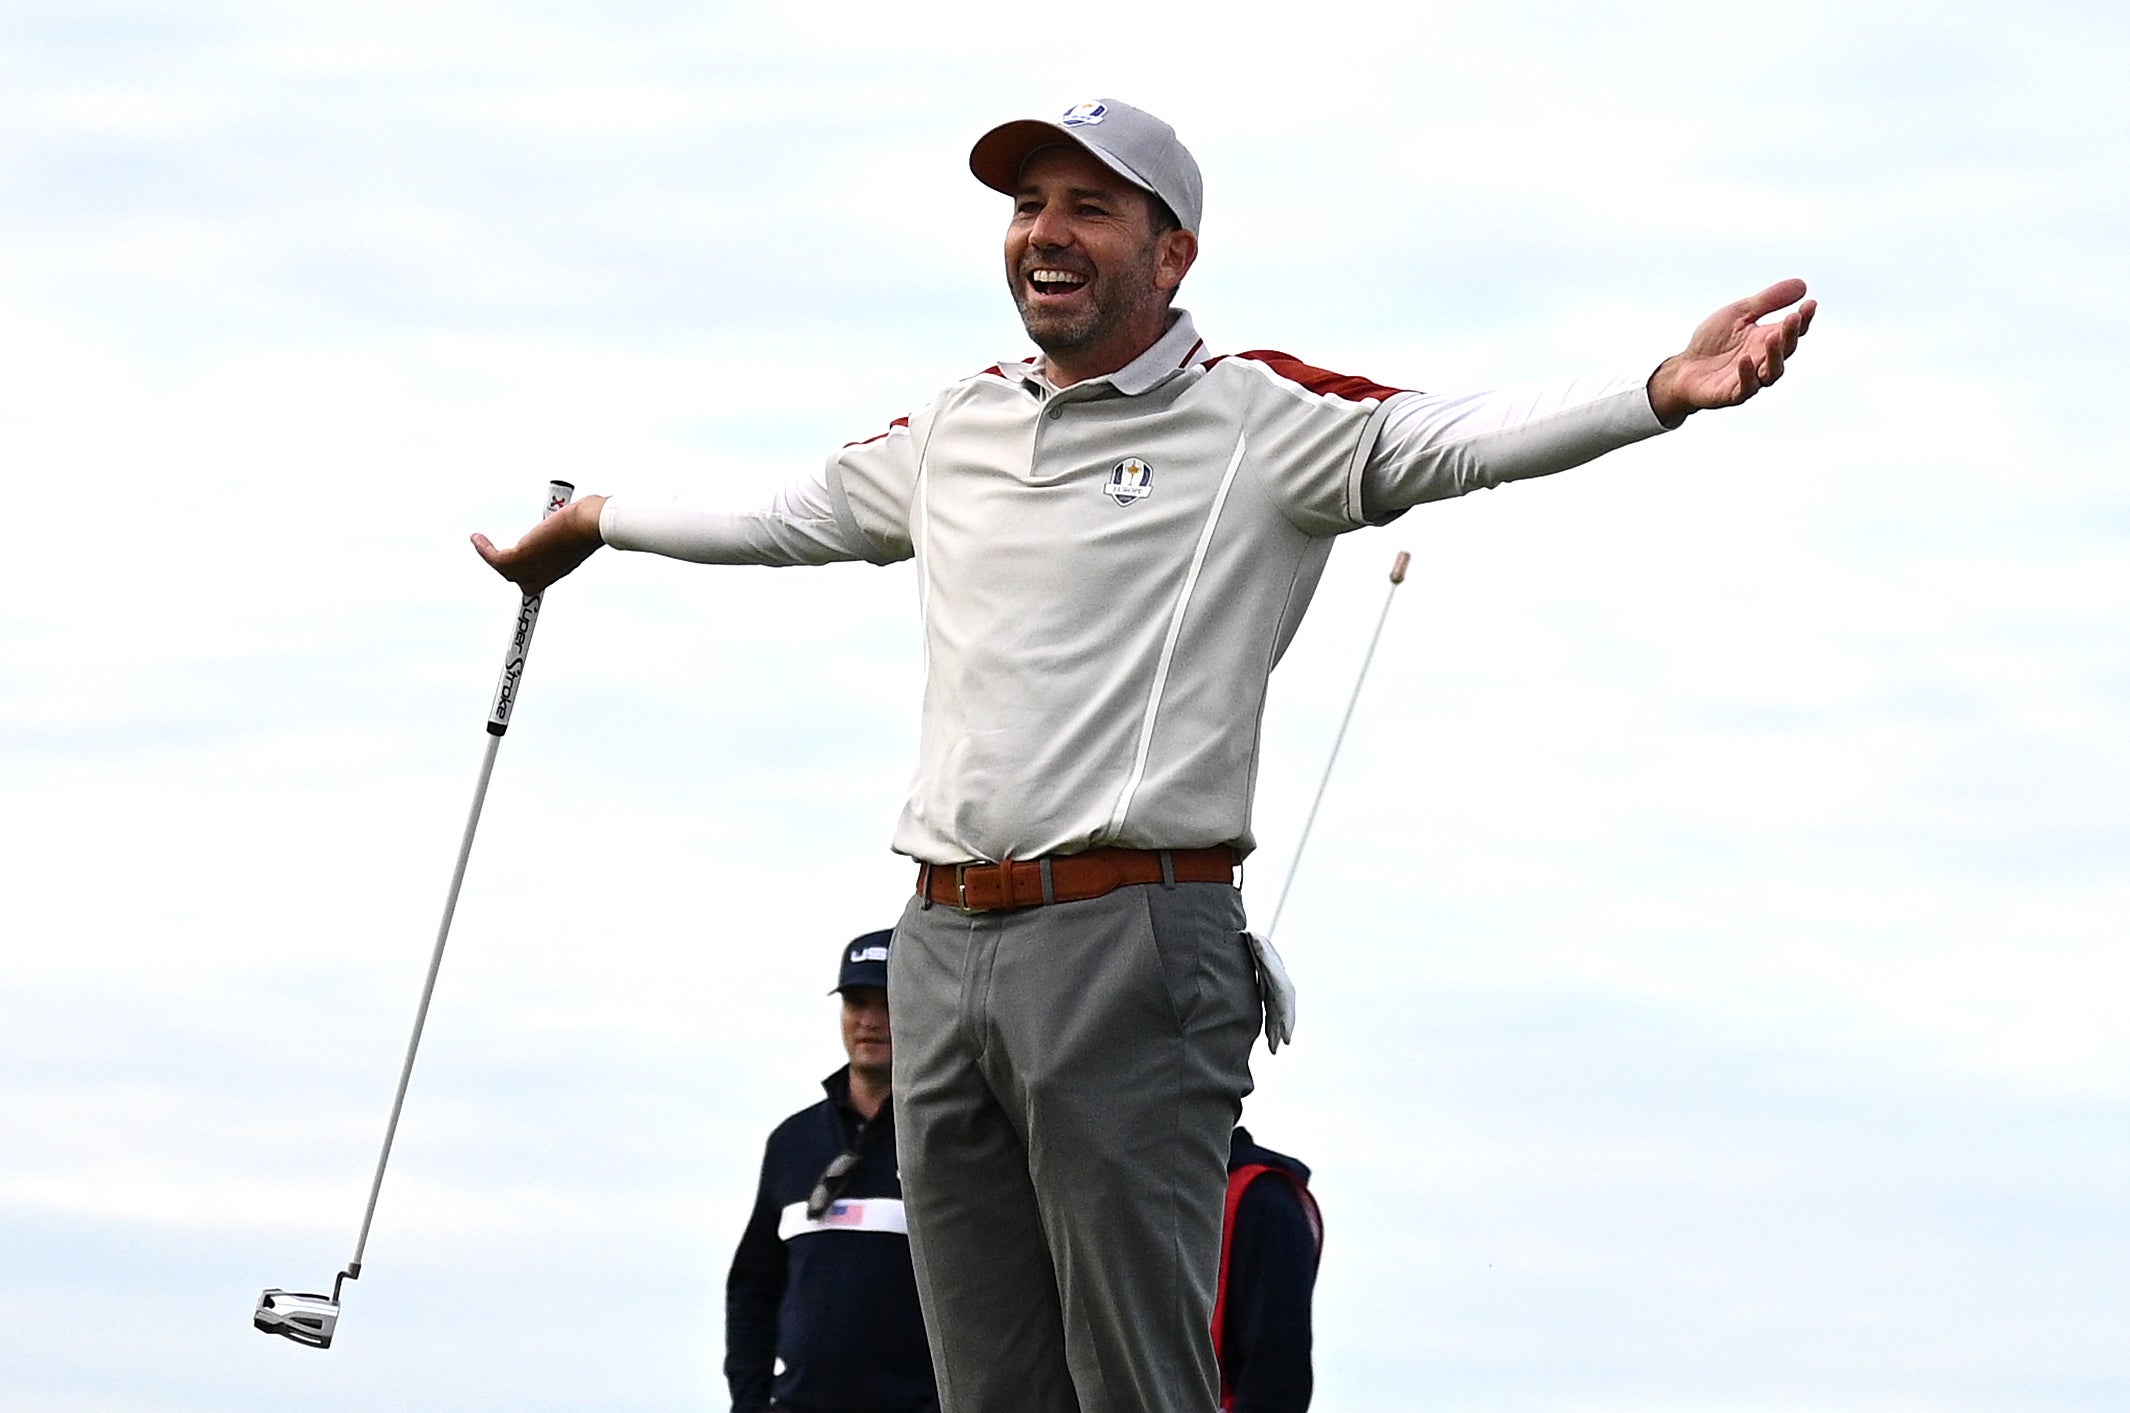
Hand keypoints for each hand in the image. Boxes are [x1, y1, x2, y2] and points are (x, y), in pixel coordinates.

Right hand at [471, 494, 607, 596]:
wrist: (589, 524)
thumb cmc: (590, 522)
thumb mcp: (579, 529)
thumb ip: (572, 526)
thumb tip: (576, 512)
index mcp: (559, 570)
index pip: (538, 579)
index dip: (527, 573)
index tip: (520, 564)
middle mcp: (544, 576)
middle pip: (517, 578)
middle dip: (505, 565)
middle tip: (493, 551)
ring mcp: (531, 570)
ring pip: (503, 568)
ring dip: (488, 554)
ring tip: (479, 540)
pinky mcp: (519, 558)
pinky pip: (494, 557)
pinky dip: (482, 548)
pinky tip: (476, 536)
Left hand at [1648, 279, 1816, 426]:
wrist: (1684, 368)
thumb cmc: (1713, 341)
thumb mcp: (1739, 314)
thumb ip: (1766, 301)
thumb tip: (1802, 285)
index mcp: (1767, 340)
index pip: (1792, 331)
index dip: (1803, 319)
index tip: (1810, 303)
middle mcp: (1763, 361)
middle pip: (1785, 351)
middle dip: (1790, 335)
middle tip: (1792, 318)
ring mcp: (1750, 379)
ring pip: (1771, 372)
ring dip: (1774, 356)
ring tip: (1773, 337)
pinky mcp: (1731, 394)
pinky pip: (1745, 388)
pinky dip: (1747, 375)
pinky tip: (1745, 359)